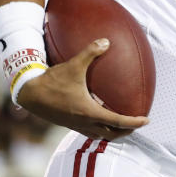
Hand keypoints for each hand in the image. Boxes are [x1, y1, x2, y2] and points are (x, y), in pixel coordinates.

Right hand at [17, 39, 148, 140]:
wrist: (29, 94)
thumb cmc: (52, 81)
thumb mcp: (73, 65)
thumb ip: (91, 53)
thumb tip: (106, 41)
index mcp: (90, 112)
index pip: (118, 121)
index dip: (134, 123)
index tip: (146, 121)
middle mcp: (84, 123)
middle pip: (111, 134)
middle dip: (126, 132)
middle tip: (136, 124)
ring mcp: (75, 125)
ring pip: (99, 135)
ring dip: (112, 132)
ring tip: (120, 124)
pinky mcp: (68, 124)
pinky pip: (88, 131)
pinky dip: (99, 128)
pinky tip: (99, 115)